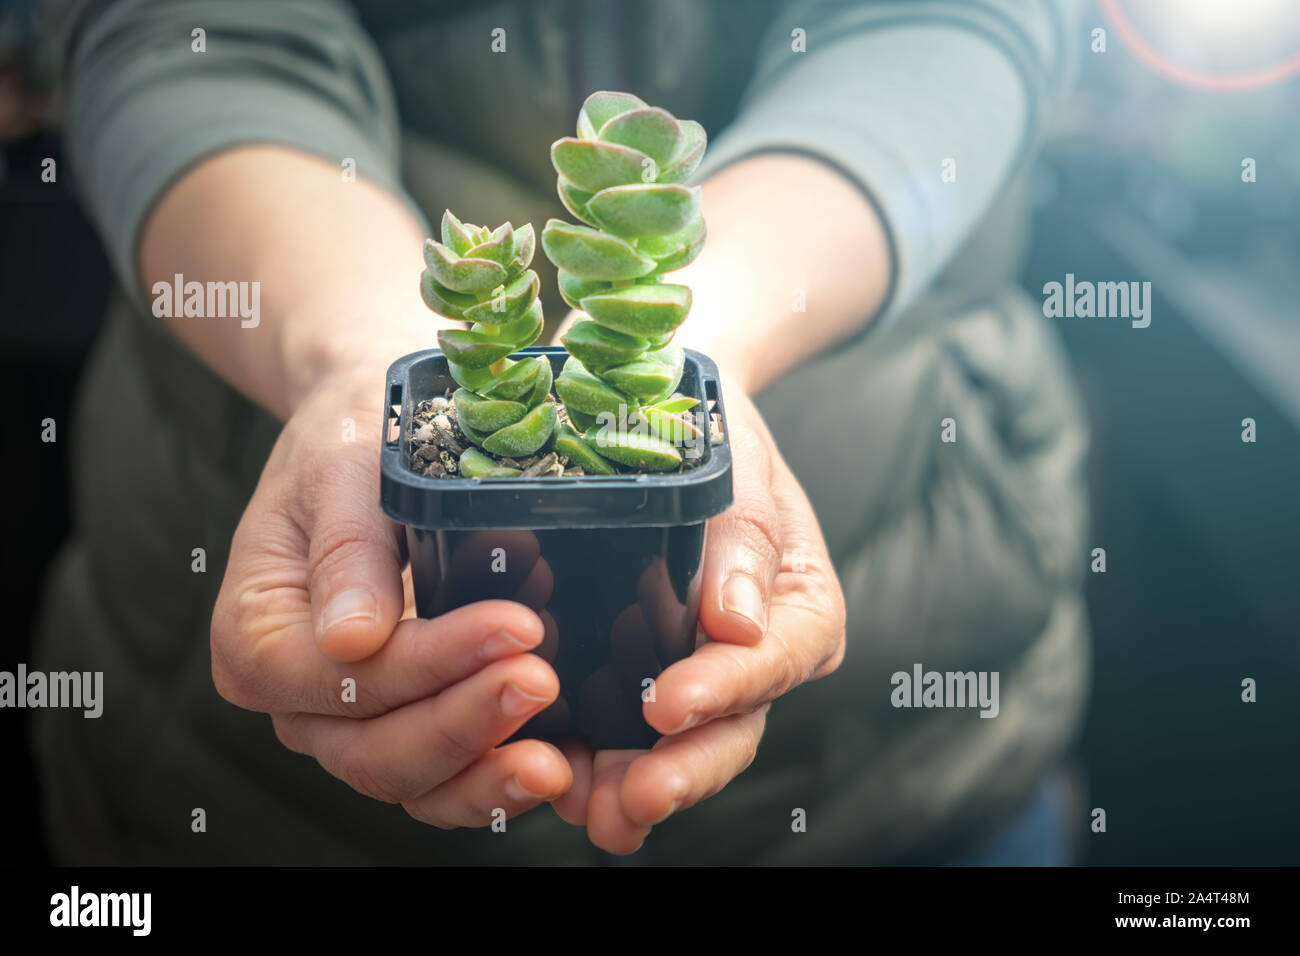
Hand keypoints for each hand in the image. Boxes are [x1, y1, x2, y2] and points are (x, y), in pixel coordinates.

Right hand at [209, 364, 573, 826]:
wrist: (370, 437)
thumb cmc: (348, 441)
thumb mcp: (341, 469)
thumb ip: (345, 550)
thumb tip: (351, 641)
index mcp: (255, 635)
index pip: (340, 678)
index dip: (428, 664)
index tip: (514, 626)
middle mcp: (296, 696)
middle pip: (372, 751)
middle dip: (465, 723)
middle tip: (543, 680)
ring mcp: (348, 720)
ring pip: (413, 779)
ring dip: (487, 767)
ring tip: (556, 752)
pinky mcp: (405, 720)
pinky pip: (446, 773)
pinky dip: (496, 770)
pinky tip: (558, 755)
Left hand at [550, 388, 846, 852]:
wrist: (662, 420)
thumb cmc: (714, 435)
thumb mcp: (738, 466)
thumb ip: (743, 542)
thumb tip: (737, 624)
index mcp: (797, 609)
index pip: (773, 660)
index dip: (723, 689)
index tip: (667, 702)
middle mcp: (752, 657)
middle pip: (731, 728)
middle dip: (682, 769)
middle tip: (635, 796)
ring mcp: (695, 676)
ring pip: (675, 748)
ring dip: (631, 786)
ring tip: (589, 808)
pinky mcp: (636, 680)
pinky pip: (620, 733)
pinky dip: (589, 759)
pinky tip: (553, 776)